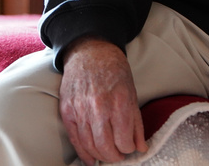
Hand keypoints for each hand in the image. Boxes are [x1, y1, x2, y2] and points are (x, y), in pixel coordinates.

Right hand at [59, 37, 147, 164]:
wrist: (91, 53)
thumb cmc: (115, 72)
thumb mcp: (132, 93)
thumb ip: (136, 122)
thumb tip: (141, 146)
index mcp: (119, 102)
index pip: (123, 139)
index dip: (129, 148)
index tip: (131, 148)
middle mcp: (98, 108)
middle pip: (105, 146)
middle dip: (114, 156)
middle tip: (120, 156)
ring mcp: (80, 110)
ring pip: (89, 145)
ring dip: (100, 156)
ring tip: (108, 156)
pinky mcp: (67, 111)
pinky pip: (74, 138)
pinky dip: (83, 152)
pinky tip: (90, 159)